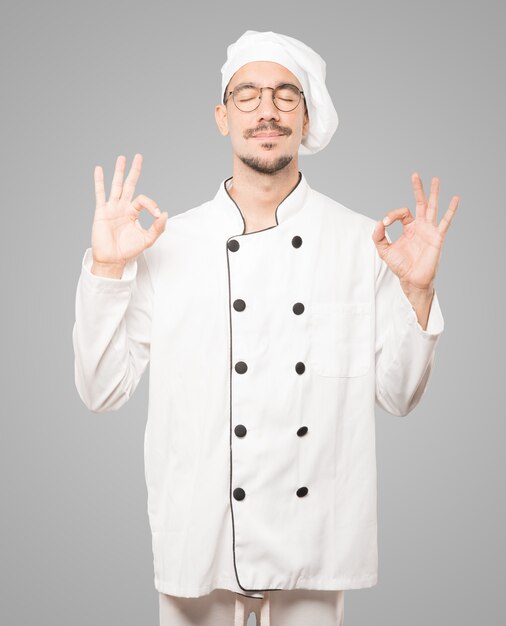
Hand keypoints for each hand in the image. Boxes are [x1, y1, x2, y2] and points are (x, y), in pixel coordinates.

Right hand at [91, 153, 167, 267]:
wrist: (113, 259)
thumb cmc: (129, 250)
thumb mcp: (147, 240)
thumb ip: (157, 227)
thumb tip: (165, 214)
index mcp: (133, 213)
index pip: (143, 200)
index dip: (152, 205)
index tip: (157, 215)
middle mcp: (123, 208)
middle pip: (129, 185)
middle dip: (134, 171)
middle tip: (138, 156)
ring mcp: (112, 208)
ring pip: (116, 186)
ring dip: (119, 172)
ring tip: (121, 158)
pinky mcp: (101, 212)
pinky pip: (100, 194)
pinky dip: (99, 182)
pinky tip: (99, 169)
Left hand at [371, 173, 458, 292]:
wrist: (412, 279)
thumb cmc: (401, 266)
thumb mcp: (384, 250)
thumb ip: (378, 236)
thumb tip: (379, 222)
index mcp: (409, 228)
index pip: (402, 212)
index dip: (392, 215)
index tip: (385, 223)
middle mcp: (420, 227)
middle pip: (420, 203)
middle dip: (418, 189)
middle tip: (415, 174)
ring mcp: (429, 230)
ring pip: (432, 207)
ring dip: (434, 193)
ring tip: (436, 179)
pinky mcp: (437, 237)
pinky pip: (445, 221)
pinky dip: (451, 210)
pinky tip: (455, 198)